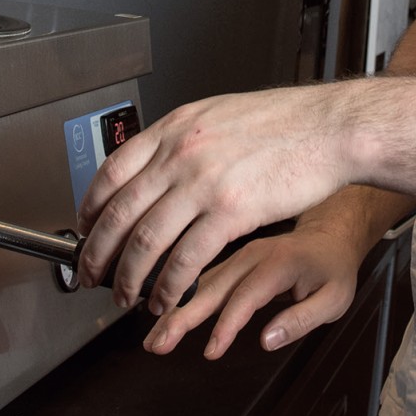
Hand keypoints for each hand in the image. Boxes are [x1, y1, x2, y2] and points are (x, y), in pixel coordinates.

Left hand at [76, 84, 359, 310]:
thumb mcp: (218, 115)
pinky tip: (167, 300)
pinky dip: (170, 287)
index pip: (112, 172)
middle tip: (90, 275)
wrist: (330, 128)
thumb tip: (160, 163)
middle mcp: (180, 153)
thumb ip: (185, 139)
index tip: (85, 229)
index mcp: (174, 128)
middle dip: (98, 252)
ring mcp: (203, 182)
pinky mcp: (231, 212)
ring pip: (146, 241)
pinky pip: (186, 260)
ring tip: (126, 298)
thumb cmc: (285, 123)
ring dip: (130, 278)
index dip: (90, 208)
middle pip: (120, 212)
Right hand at [143, 219, 367, 359]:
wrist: (328, 234)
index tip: (212, 351)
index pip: (247, 295)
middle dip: (181, 316)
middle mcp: (251, 256)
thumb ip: (303, 320)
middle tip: (157, 344)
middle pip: (211, 287)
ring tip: (152, 339)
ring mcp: (237, 257)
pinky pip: (200, 281)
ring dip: (173, 311)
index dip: (227, 324)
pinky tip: (161, 318)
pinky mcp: (229, 262)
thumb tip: (266, 340)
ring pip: (198, 285)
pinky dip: (178, 300)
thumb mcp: (334, 299)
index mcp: (279, 262)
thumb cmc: (333, 270)